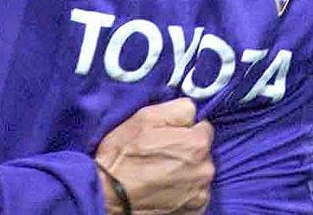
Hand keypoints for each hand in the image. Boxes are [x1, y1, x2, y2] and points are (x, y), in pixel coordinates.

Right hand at [94, 98, 213, 213]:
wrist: (107, 195)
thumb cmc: (123, 155)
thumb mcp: (146, 117)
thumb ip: (178, 109)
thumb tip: (192, 112)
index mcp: (197, 144)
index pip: (203, 128)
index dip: (184, 130)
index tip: (167, 136)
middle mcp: (205, 170)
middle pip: (202, 153)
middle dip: (186, 152)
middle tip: (160, 155)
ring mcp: (200, 195)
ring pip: (198, 175)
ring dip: (185, 173)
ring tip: (159, 174)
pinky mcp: (192, 212)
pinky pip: (193, 195)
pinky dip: (182, 192)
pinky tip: (162, 189)